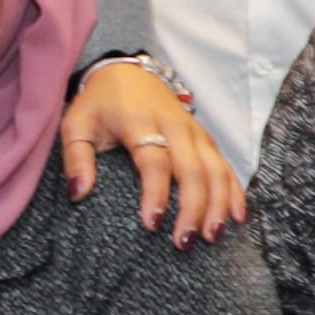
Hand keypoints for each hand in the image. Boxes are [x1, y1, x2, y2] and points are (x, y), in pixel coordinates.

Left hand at [55, 58, 246, 239]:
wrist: (126, 72)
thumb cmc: (99, 104)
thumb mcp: (76, 125)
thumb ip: (76, 159)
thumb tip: (78, 193)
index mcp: (140, 122)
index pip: (154, 161)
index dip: (156, 193)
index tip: (153, 224)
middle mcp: (173, 126)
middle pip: (193, 169)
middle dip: (194, 208)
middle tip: (185, 242)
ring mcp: (194, 131)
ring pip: (215, 169)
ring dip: (218, 204)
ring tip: (212, 236)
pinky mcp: (205, 137)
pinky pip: (225, 165)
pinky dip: (235, 191)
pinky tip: (238, 217)